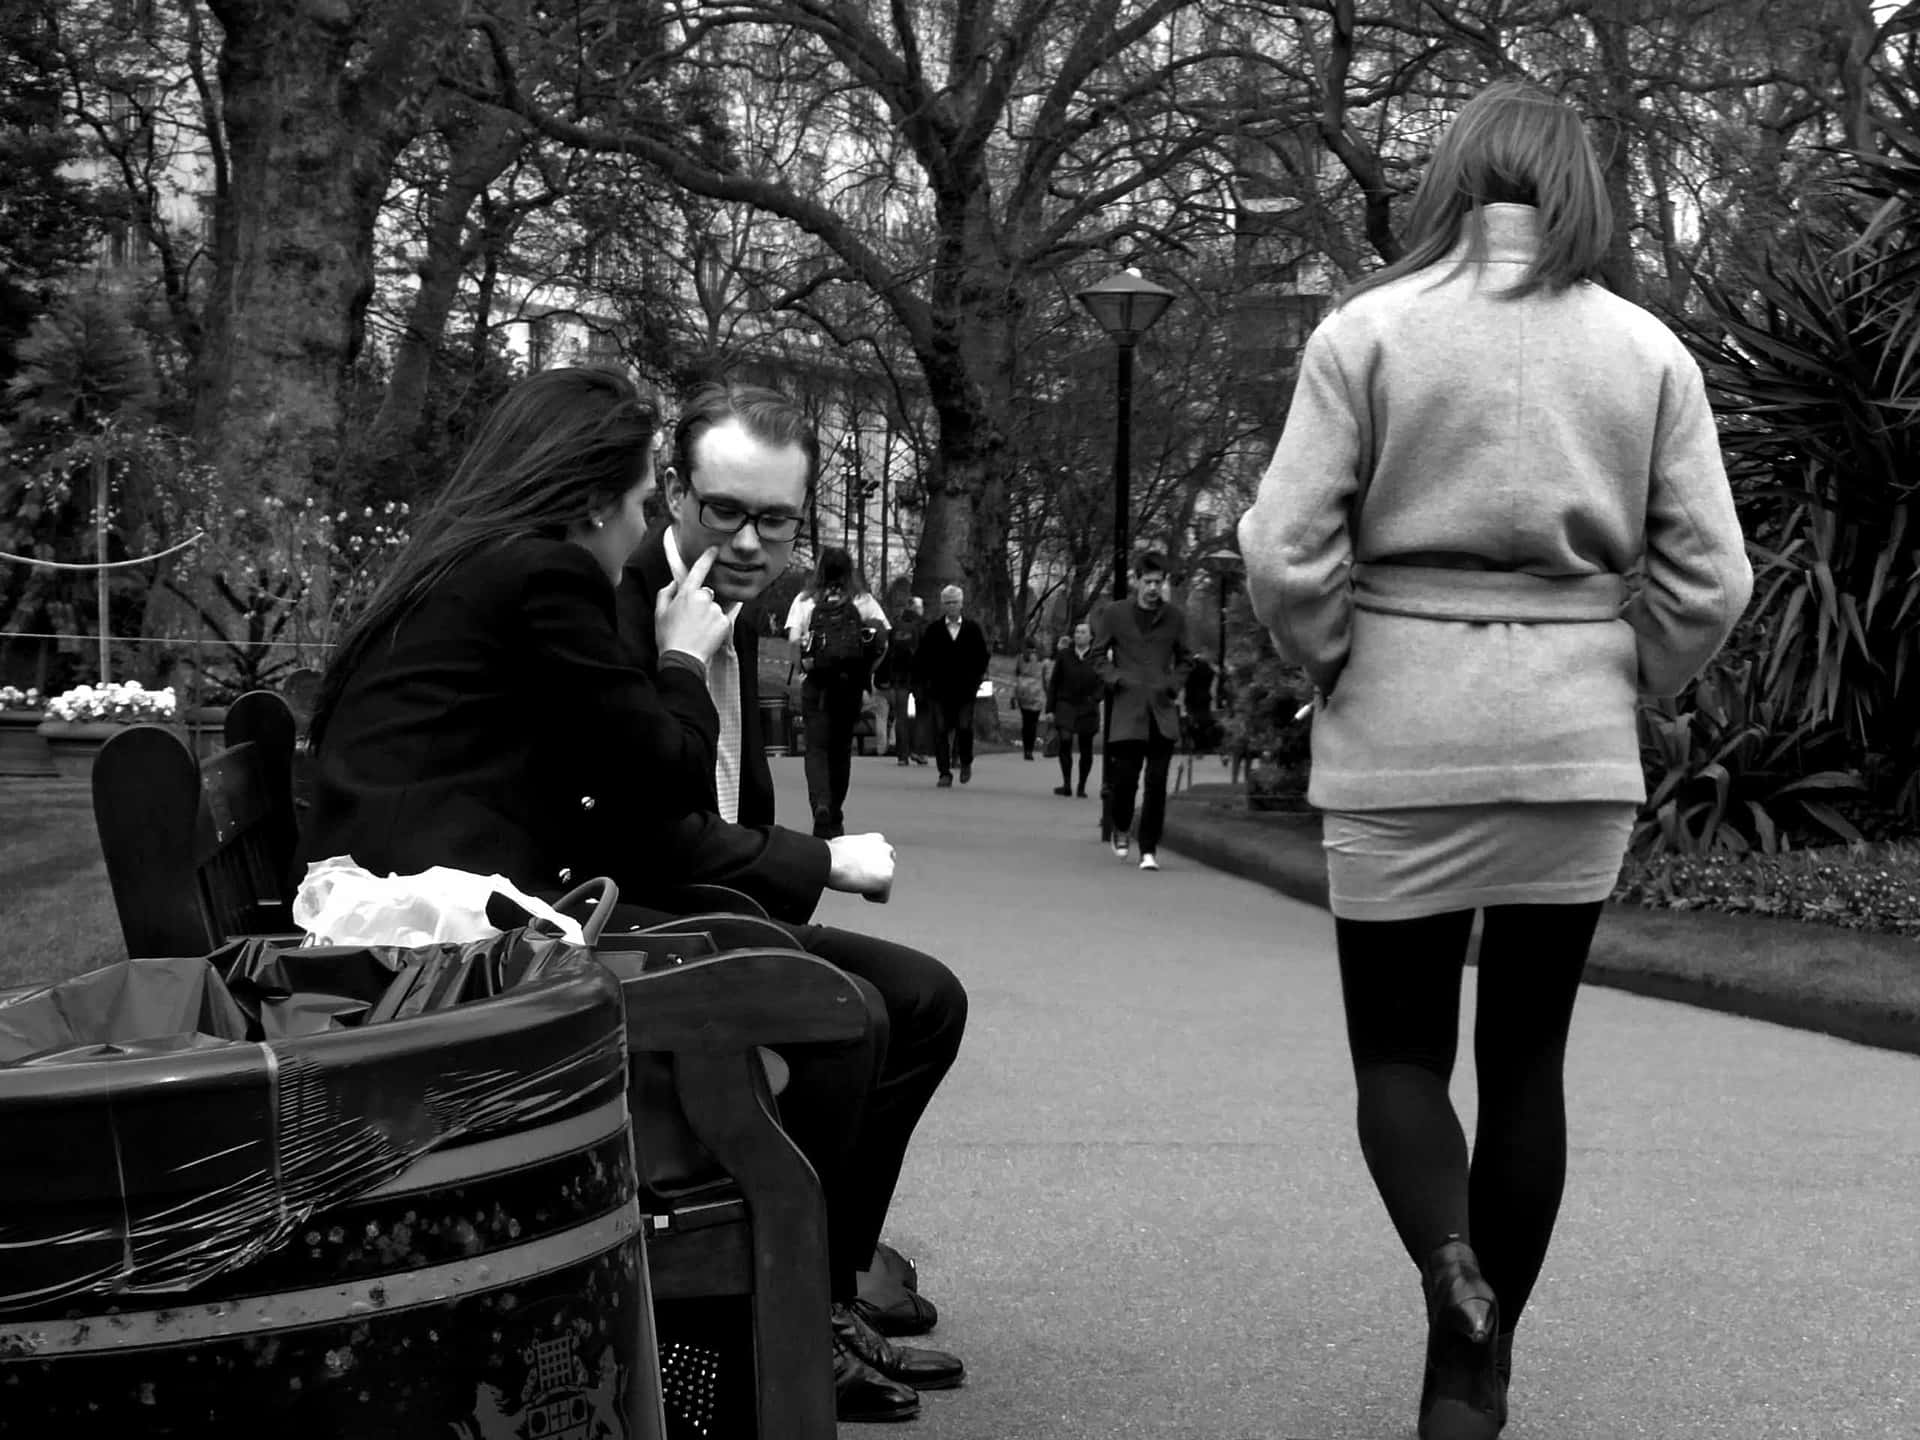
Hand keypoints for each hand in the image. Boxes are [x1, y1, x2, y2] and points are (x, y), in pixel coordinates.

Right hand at [655, 547, 734, 663]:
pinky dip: (718, 623)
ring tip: (698, 631)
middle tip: (691, 621)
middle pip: (706, 594)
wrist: (683, 659)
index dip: (707, 558)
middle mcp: (703, 598)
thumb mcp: (659, 613)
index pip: (699, 570)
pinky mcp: (725, 622)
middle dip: (701, 603)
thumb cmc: (668, 637)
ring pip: (714, 607)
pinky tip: (709, 633)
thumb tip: (674, 583)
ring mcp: (715, 610)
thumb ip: (665, 593)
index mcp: (686, 593)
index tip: (714, 550)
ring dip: (708, 615)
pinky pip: (724, 617)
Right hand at [825, 832, 893, 897]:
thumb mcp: (846, 845)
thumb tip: (852, 858)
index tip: (859, 869)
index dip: (871, 866)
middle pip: (886, 871)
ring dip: (870, 886)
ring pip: (883, 885)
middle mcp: (886, 849)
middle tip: (855, 876)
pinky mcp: (888, 878)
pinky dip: (869, 896)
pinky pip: (882, 897)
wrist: (828, 860)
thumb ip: (858, 850)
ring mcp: (889, 864)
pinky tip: (857, 886)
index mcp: (877, 839)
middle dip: (874, 876)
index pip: (883, 857)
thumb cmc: (830, 854)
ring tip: (853, 878)